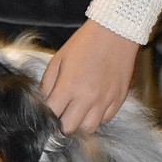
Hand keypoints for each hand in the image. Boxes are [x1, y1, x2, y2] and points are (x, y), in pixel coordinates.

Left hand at [40, 19, 139, 133]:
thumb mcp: (59, 59)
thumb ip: (48, 82)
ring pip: (89, 128)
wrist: (115, 32)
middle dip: (62, 124)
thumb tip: (43, 101)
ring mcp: (105, 100)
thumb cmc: (85, 43)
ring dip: (80, 124)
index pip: (53, 115)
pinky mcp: (118, 99)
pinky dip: (98, 117)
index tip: (48, 113)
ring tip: (78, 112)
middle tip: (62, 115)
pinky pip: (106, 119)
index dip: (47, 116)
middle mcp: (87, 97)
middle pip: (70, 128)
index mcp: (69, 86)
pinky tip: (93, 106)